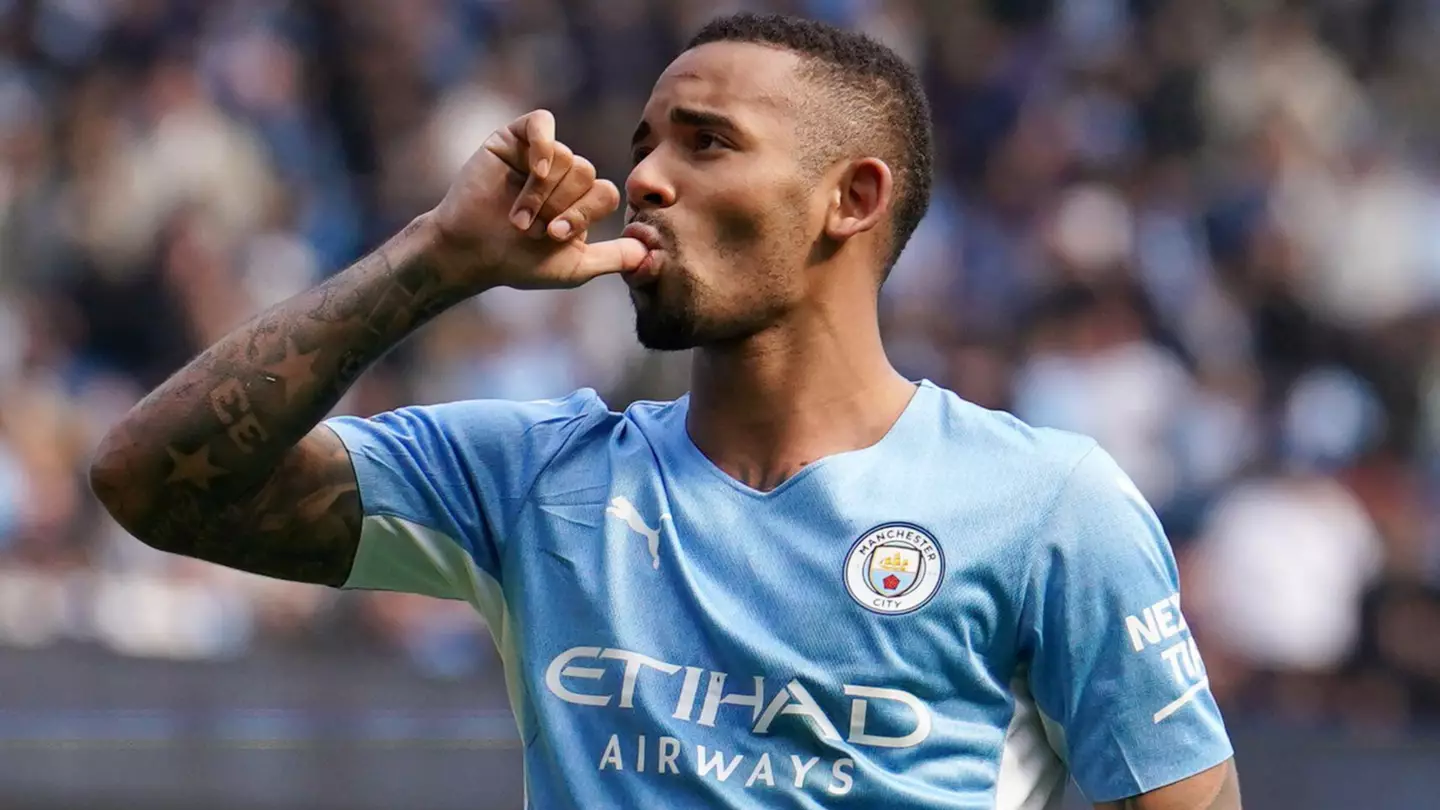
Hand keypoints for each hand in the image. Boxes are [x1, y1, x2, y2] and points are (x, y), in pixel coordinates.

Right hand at [429, 109, 646, 289]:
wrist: (471, 252)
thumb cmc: (519, 263)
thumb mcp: (576, 266)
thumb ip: (615, 258)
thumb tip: (654, 253)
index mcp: (582, 201)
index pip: (606, 192)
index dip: (585, 213)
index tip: (556, 235)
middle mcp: (564, 175)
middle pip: (588, 172)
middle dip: (561, 205)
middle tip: (533, 228)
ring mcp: (539, 155)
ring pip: (565, 157)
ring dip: (541, 194)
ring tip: (517, 217)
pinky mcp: (512, 138)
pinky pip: (542, 124)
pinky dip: (542, 146)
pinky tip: (534, 170)